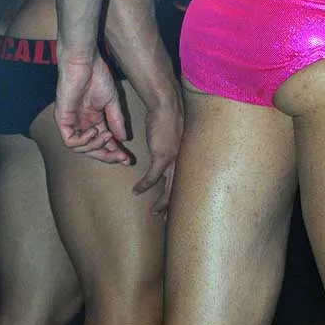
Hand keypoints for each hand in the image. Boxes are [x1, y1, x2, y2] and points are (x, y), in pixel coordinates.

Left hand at [55, 47, 129, 163]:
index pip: (102, 142)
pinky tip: (94, 130)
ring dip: (96, 146)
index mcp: (93, 119)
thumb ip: (116, 121)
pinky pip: (70, 141)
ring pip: (80, 149)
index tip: (128, 159)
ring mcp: (71, 122)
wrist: (85, 62)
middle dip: (107, 155)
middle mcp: (81, 124)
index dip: (114, 152)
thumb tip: (123, 140)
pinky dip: (83, 141)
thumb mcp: (112, 103)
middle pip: (91, 149)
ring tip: (107, 136)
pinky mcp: (62, 119)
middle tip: (121, 157)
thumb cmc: (97, 76)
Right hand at [133, 80, 183, 212]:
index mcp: (188, 157)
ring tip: (155, 211)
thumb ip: (173, 148)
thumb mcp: (174, 137)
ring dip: (162, 202)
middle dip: (175, 206)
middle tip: (169, 219)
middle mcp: (184, 161)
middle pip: (181, 189)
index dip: (181, 195)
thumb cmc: (169, 116)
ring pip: (170, 189)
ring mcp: (174, 159)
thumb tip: (166, 155)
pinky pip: (152, 177)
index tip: (177, 206)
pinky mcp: (162, 156)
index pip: (186, 182)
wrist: (167, 105)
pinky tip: (136, 191)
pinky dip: (144, 185)